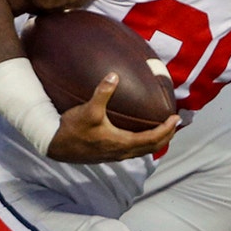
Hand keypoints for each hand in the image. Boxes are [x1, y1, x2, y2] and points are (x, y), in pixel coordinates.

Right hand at [46, 72, 177, 162]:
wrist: (55, 145)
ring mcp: (115, 155)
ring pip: (143, 151)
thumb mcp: (88, 109)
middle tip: (176, 123)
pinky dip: (144, 143)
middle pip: (152, 147)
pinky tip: (140, 134)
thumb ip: (103, 92)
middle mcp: (122, 152)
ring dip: (156, 141)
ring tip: (164, 129)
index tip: (175, 118)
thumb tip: (114, 74)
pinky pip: (134, 151)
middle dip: (167, 136)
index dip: (167, 129)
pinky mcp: (108, 154)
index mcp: (122, 143)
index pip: (153, 138)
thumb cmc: (73, 129)